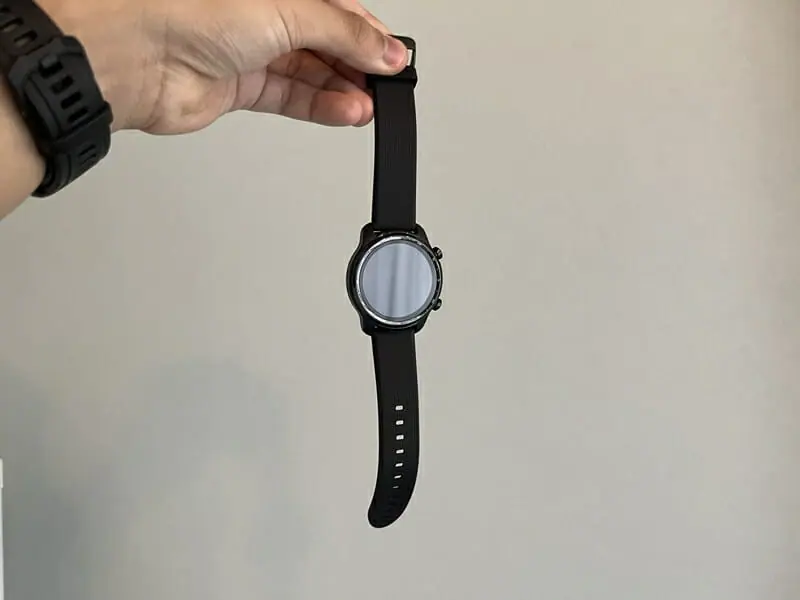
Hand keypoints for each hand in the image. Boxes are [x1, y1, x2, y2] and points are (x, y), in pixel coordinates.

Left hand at [38, 0, 407, 133]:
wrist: (135, 57)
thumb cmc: (186, 11)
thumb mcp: (286, 11)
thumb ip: (342, 34)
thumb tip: (385, 49)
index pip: (338, 8)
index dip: (369, 34)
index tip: (395, 58)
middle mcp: (264, 14)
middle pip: (327, 41)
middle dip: (359, 65)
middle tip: (388, 86)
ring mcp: (251, 49)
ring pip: (312, 72)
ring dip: (344, 91)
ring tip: (371, 105)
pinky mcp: (241, 86)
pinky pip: (292, 97)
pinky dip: (321, 107)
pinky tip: (346, 112)